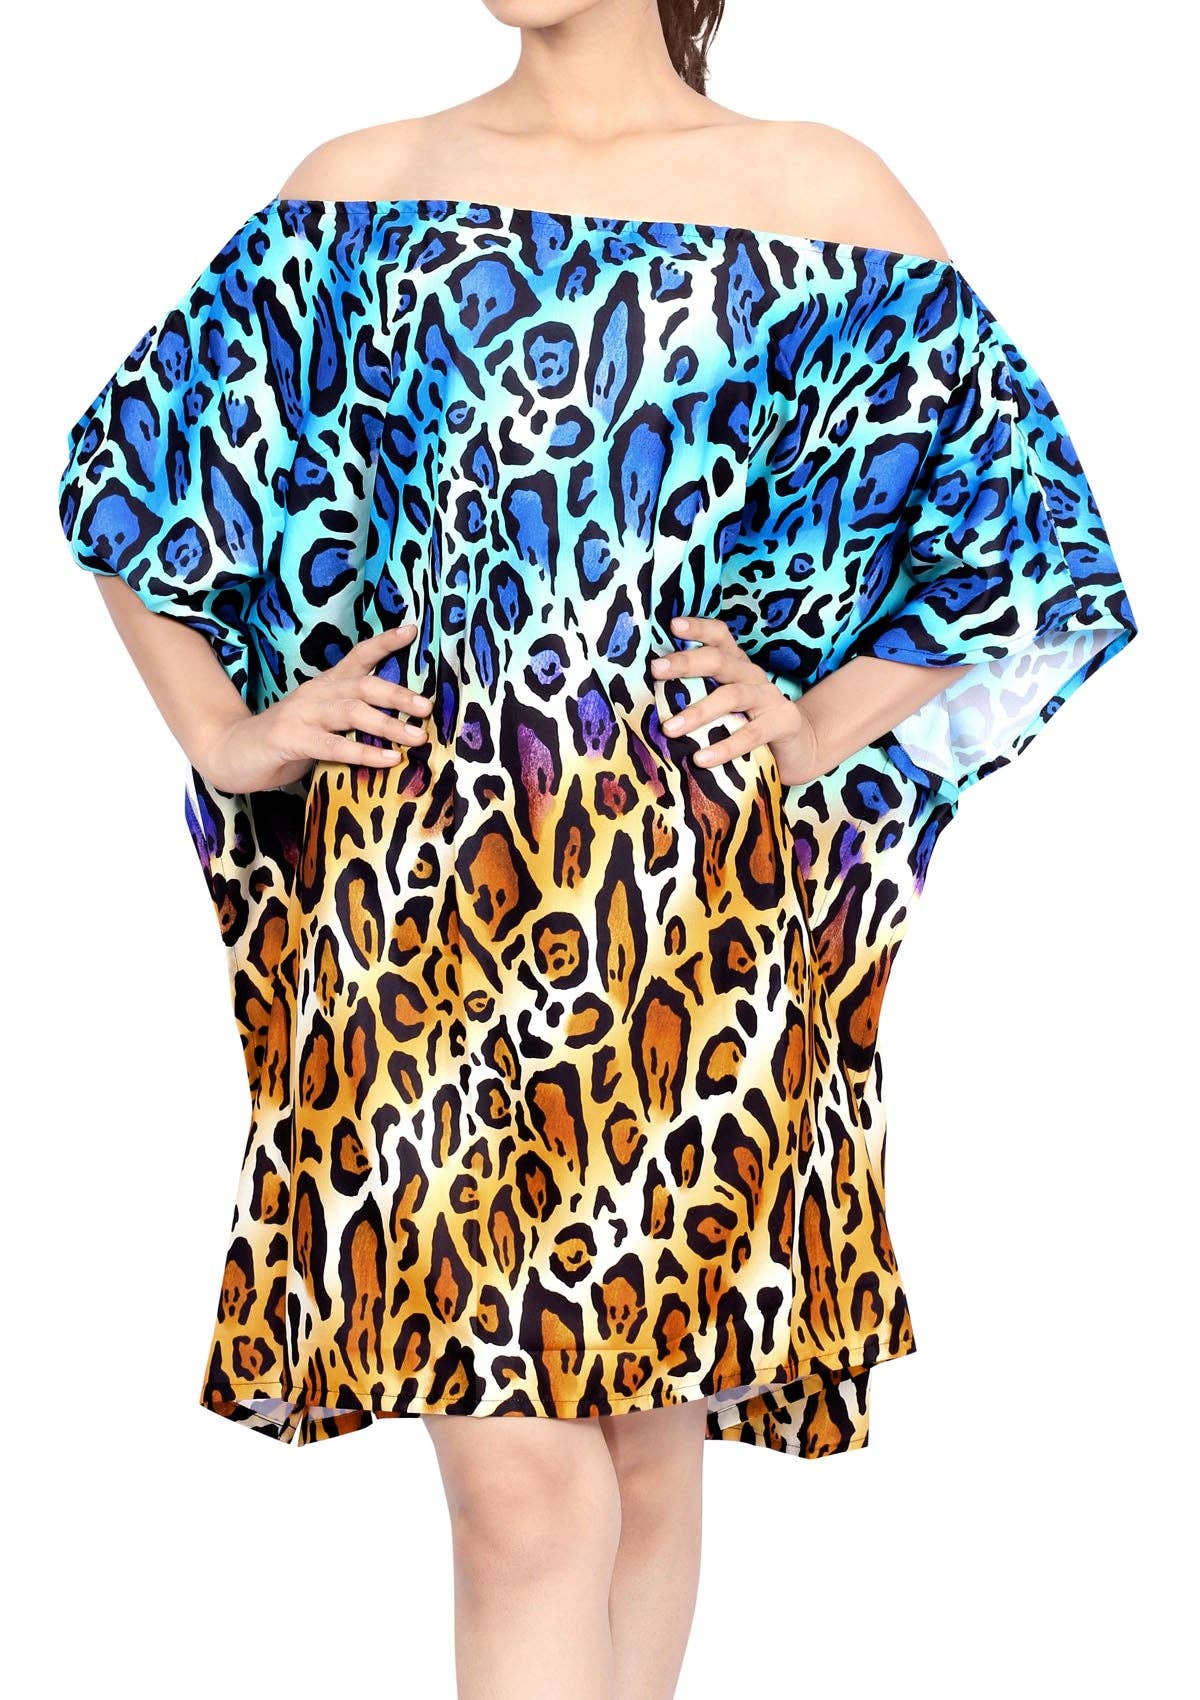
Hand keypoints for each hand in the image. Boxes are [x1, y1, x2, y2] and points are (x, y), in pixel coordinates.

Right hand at [197, 622, 430, 792]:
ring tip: (417, 737)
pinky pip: (332, 745)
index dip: (384, 643)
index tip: (412, 630)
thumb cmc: (287, 740)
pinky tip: (388, 759)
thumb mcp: (323, 723)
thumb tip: (400, 725)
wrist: (231, 752)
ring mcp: (301, 715)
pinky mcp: (290, 740)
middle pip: (363, 685)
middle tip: (428, 707)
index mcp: (325, 686)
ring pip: (351, 712)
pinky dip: (363, 752)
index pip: (357, 656)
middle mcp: (316, 694)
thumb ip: (352, 720)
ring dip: (388, 724)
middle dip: (398, 694)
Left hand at [650, 615, 821, 787]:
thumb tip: (647, 696)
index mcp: (736, 664)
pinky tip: (701, 758)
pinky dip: (724, 747)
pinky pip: (751, 734)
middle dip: (685, 662)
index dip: (698, 628)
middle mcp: (752, 675)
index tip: (673, 625)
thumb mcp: (723, 704)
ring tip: (670, 729)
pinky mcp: (783, 722)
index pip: (719, 636)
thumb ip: (696, 694)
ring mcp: (769, 697)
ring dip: (698, 712)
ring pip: (731, 696)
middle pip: (718, 660)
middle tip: (655, 669)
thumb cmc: (747, 724)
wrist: (797, 748)